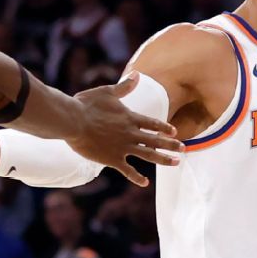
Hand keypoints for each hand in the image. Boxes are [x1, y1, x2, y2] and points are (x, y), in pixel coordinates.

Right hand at [67, 73, 181, 186]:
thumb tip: (136, 74)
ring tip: (176, 162)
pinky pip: (128, 170)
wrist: (73, 121)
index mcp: (130, 118)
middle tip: (183, 149)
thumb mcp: (107, 92)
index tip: (174, 131)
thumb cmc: (86, 105)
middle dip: (171, 145)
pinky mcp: (112, 158)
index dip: (164, 127)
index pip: (153, 123)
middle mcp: (130, 133)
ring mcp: (123, 147)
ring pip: (148, 155)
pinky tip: (145, 183)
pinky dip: (137, 177)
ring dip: (163, 159)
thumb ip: (124, 87)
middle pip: (156, 140)